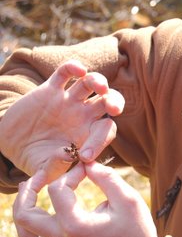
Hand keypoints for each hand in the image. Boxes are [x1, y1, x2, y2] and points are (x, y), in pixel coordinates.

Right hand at [0, 60, 124, 181]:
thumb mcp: (45, 169)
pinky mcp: (51, 89)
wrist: (11, 145)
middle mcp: (84, 114)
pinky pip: (66, 73)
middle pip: (109, 101)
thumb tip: (68, 156)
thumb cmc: (36, 160)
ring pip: (92, 83)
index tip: (84, 156)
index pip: (106, 131)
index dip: (100, 141)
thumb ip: (57, 165)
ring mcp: (69, 100)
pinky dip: (73, 68)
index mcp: (89, 134)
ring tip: (100, 87)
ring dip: (99, 81)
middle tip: (115, 109)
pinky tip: (78, 70)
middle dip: (116, 102)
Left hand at [13, 162, 160, 236]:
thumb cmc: (136, 231)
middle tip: (38, 177)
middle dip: (28, 191)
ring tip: (31, 193)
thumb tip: (88, 163)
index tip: (87, 169)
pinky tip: (41, 217)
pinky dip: (31, 229)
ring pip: (24, 233)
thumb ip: (106, 178)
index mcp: (75, 224)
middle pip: (25, 215)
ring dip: (24, 210)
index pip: (57, 189)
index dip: (71, 173)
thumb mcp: (128, 199)